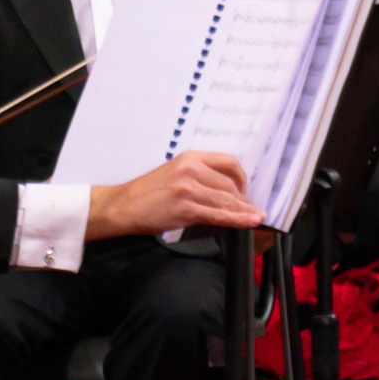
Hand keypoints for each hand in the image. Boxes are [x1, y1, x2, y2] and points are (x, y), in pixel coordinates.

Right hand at [86, 152, 255, 240]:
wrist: (121, 206)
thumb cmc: (147, 193)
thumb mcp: (175, 174)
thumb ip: (199, 177)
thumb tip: (226, 191)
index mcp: (190, 158)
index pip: (228, 162)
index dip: (242, 177)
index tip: (246, 189)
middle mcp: (191, 169)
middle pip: (229, 184)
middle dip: (243, 199)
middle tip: (250, 209)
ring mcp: (188, 188)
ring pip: (226, 200)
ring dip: (245, 210)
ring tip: (257, 217)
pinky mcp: (184, 208)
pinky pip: (217, 214)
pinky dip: (237, 219)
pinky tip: (250, 222)